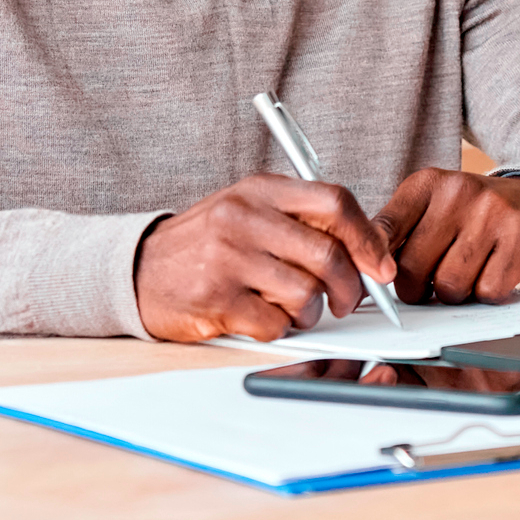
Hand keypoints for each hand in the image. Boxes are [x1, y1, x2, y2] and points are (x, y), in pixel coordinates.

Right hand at [132, 174, 397, 343]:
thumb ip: (302, 221)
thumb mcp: (249, 211)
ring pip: (305, 293)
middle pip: (327, 253)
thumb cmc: (206, 244)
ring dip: (311, 312)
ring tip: (296, 310)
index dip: (367, 237)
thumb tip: (368, 250)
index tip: (380, 266)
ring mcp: (228, 258)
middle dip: (349, 286)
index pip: (335, 201)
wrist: (138, 270)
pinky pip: (274, 323)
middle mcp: (244, 217)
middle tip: (346, 301)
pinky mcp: (216, 299)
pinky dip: (280, 329)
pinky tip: (264, 319)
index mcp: (260, 190)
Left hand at [371, 169, 519, 305]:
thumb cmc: (476, 214)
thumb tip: (362, 273)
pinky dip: (487, 294)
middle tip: (431, 282)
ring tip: (467, 273)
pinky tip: (493, 272)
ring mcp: (492, 212)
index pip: (383, 230)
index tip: (376, 281)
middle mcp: (458, 191)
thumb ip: (397, 233)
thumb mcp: (433, 208)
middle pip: (413, 268)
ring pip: (449, 285)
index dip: (374, 264)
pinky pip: (486, 291)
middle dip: (418, 289)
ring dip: (455, 293)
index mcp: (427, 184)